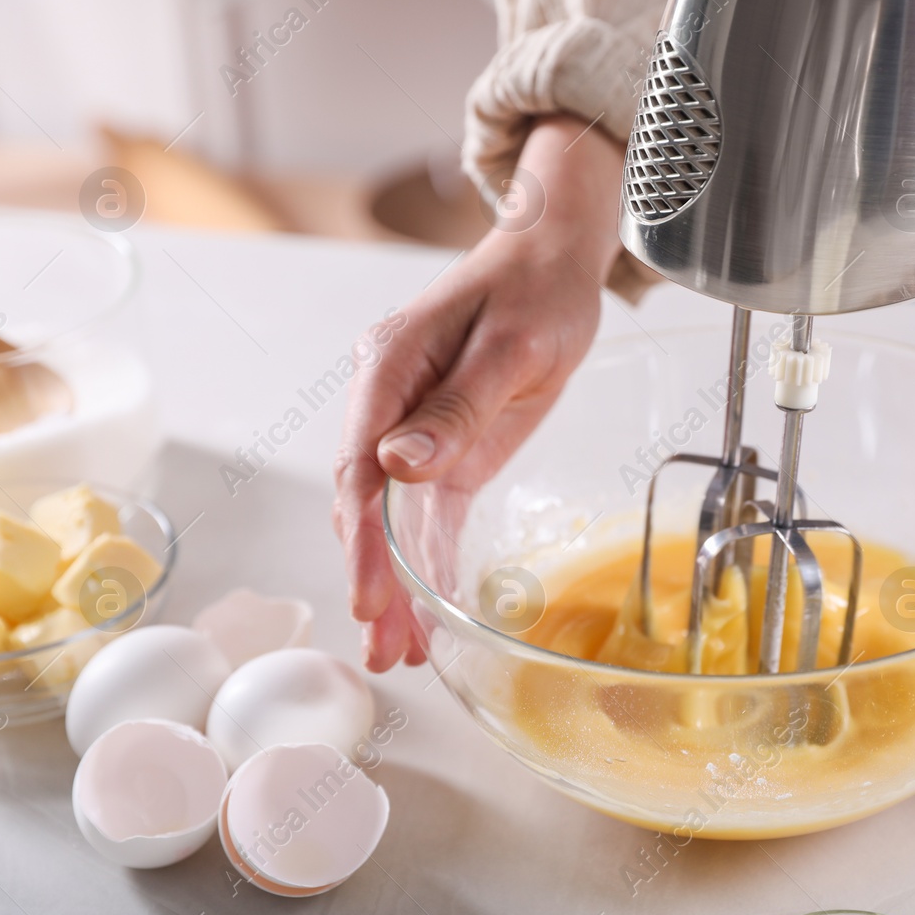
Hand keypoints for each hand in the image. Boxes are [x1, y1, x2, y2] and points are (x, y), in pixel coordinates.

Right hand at [334, 116, 625, 670]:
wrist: (553, 262)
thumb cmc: (534, 290)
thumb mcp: (510, 347)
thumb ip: (456, 408)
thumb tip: (398, 466)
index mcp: (389, 368)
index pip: (361, 466)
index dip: (362, 537)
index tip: (368, 593)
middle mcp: (389, 403)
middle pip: (367, 502)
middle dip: (373, 576)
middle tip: (381, 644)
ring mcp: (414, 429)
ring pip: (394, 518)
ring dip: (397, 583)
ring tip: (399, 652)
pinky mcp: (446, 448)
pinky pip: (429, 513)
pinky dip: (428, 562)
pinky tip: (429, 614)